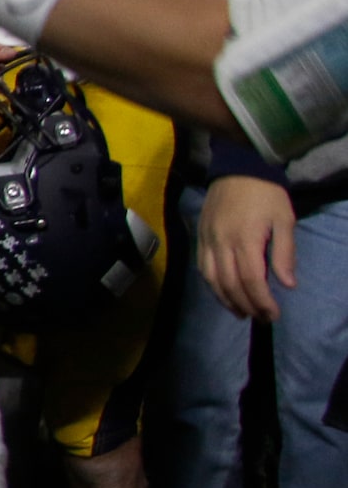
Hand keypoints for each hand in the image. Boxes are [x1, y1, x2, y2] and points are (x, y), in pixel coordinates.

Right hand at [199, 174, 294, 320]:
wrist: (237, 169)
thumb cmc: (266, 194)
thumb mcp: (284, 220)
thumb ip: (284, 253)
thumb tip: (287, 284)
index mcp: (245, 238)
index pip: (252, 279)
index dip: (262, 301)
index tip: (273, 314)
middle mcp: (222, 243)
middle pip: (231, 283)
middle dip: (247, 305)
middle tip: (261, 317)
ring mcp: (207, 241)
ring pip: (212, 280)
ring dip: (227, 300)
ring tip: (241, 312)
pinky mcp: (200, 238)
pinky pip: (202, 268)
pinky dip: (212, 286)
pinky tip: (224, 293)